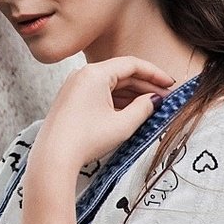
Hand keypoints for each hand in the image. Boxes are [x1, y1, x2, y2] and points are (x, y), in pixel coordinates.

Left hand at [32, 57, 174, 172]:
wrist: (53, 158)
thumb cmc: (86, 140)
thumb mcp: (122, 125)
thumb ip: (144, 108)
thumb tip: (154, 99)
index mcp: (95, 73)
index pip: (132, 64)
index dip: (154, 73)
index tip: (170, 83)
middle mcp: (82, 74)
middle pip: (121, 73)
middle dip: (144, 85)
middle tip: (165, 97)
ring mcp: (74, 86)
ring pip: (110, 84)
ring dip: (131, 94)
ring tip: (152, 106)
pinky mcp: (71, 100)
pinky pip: (99, 93)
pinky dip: (116, 100)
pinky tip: (131, 111)